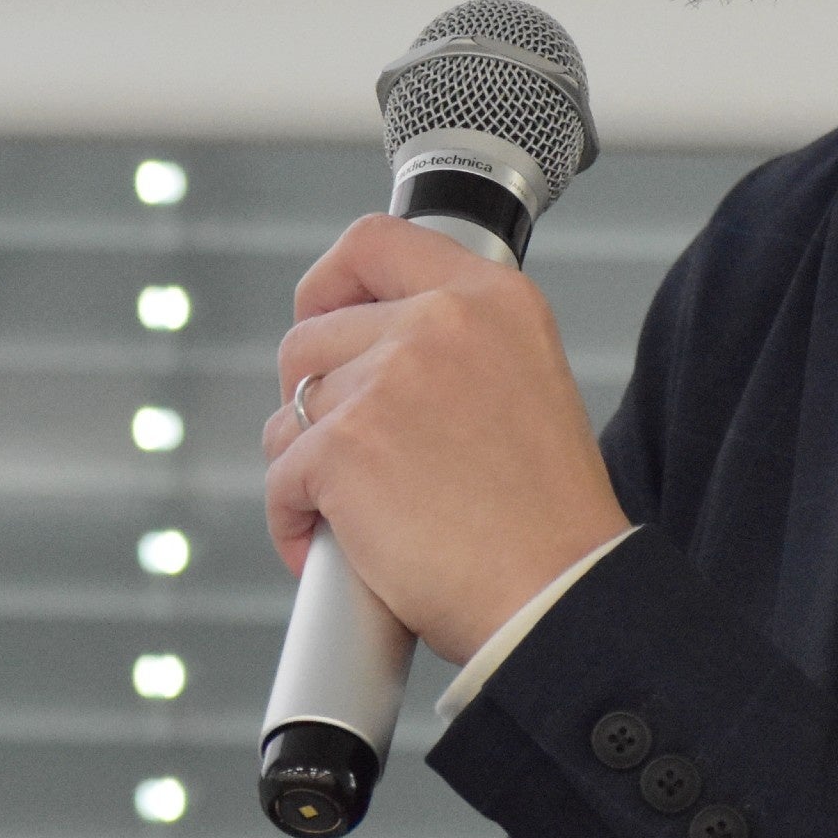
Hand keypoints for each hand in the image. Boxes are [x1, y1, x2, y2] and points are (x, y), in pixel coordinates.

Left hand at [263, 214, 631, 665]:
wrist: (557, 595)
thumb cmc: (547, 522)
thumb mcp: (526, 387)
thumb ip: (455, 353)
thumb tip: (372, 360)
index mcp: (492, 300)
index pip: (376, 242)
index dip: (329, 282)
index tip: (321, 315)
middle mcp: (439, 323)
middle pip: (312, 337)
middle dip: (313, 401)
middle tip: (344, 455)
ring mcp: (386, 380)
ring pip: (289, 411)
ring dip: (303, 466)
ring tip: (346, 514)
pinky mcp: (343, 446)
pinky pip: (280, 478)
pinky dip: (293, 522)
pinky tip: (328, 548)